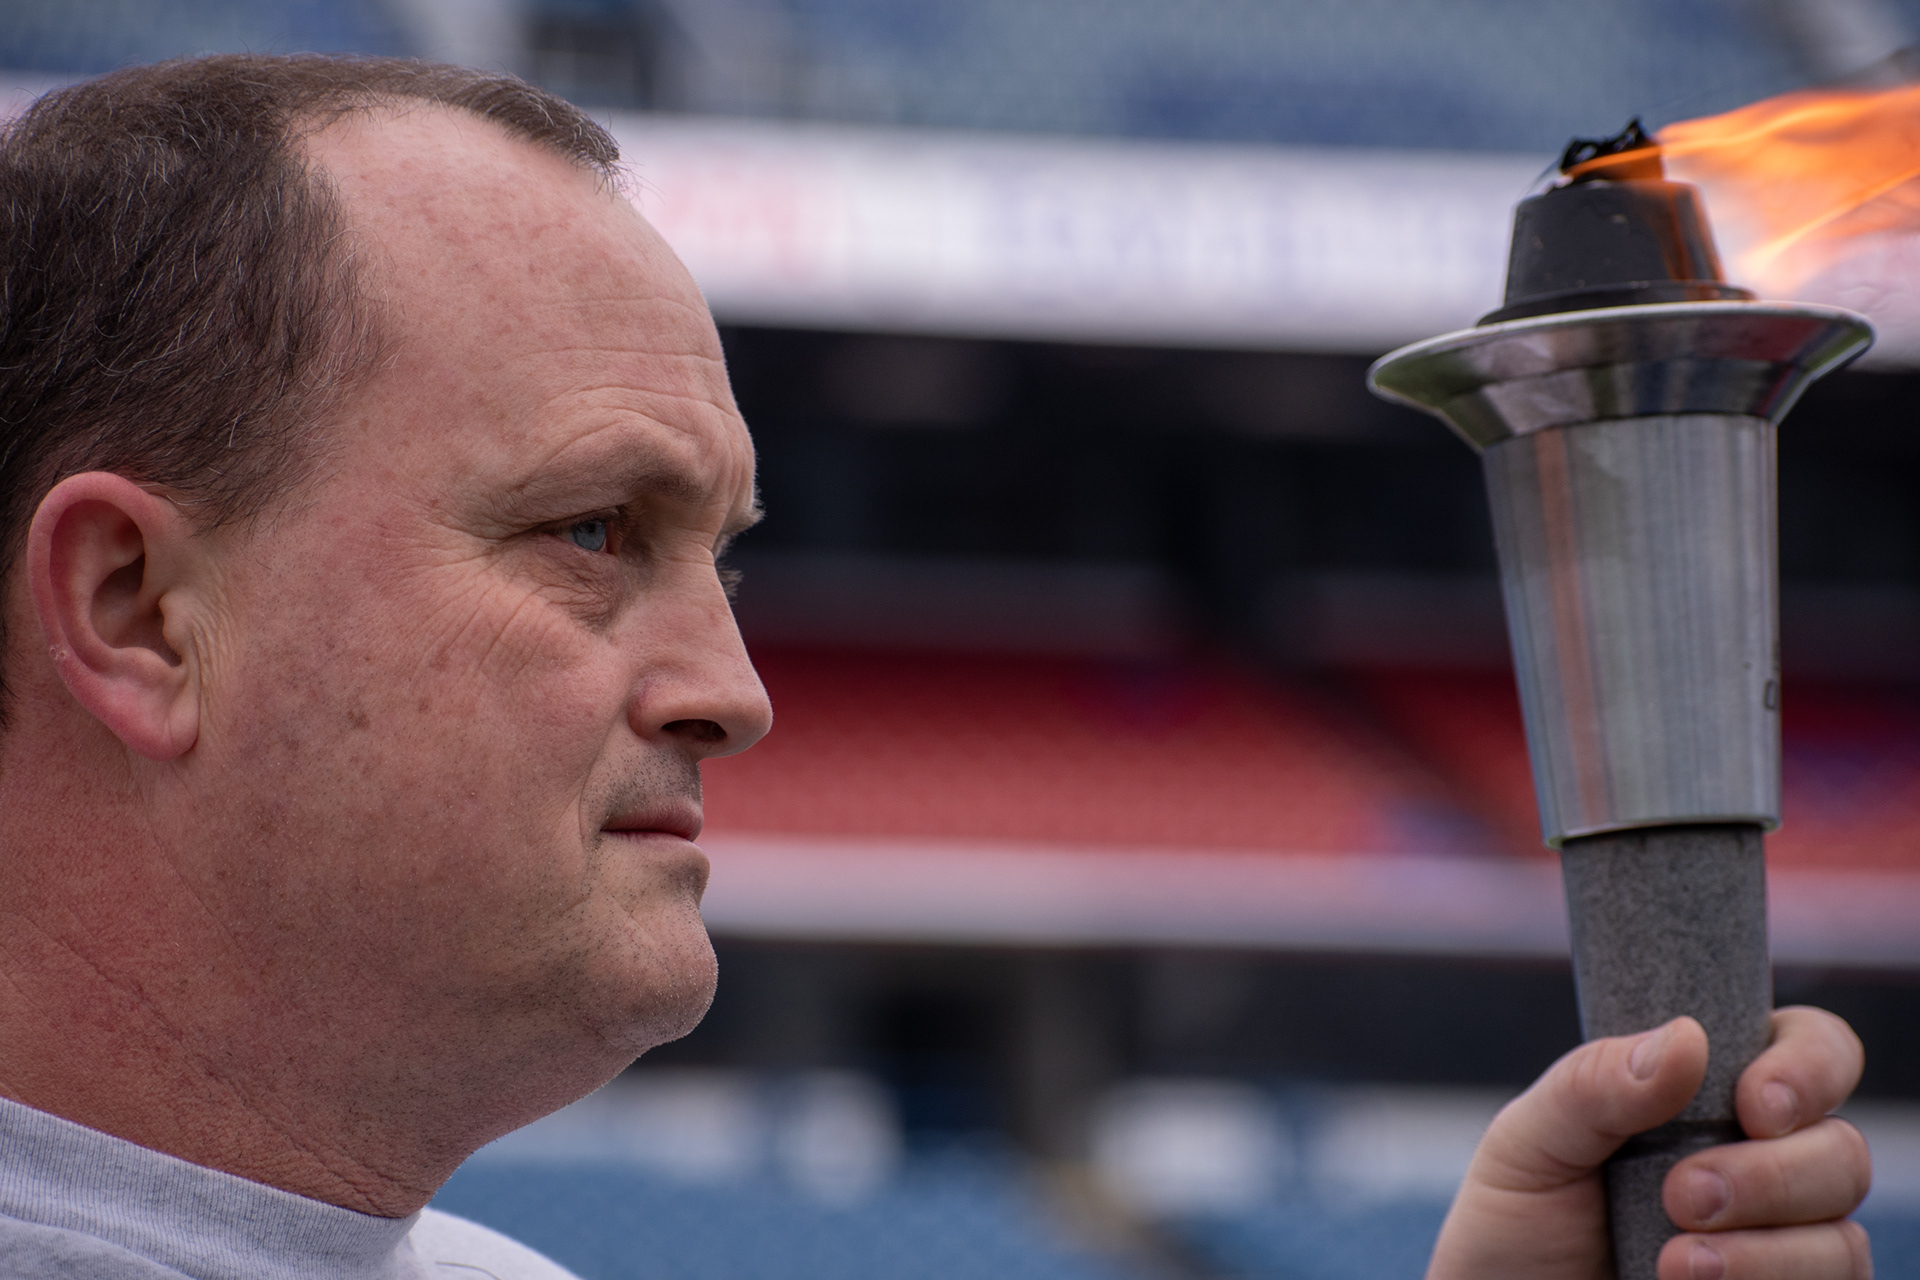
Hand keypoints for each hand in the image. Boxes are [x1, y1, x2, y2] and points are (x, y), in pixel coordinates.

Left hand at [1428, 1008, 1870, 1279]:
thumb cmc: (1516, 1220)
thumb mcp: (1531, 1140)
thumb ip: (1596, 1084)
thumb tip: (1687, 1037)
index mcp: (1710, 1095)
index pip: (1808, 1049)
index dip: (1808, 1066)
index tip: (1754, 1104)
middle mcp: (1762, 1163)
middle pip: (1840, 1151)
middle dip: (1773, 1175)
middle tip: (1683, 1195)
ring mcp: (1778, 1242)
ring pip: (1842, 1237)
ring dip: (1768, 1251)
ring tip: (1672, 1262)